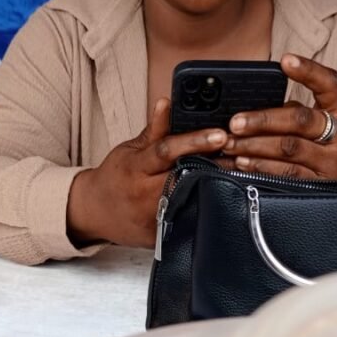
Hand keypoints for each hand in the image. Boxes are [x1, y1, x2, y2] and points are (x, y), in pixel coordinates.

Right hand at [68, 99, 227, 247]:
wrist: (95, 213)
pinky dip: (206, 207)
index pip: (167, 151)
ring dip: (216, 185)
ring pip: (191, 200)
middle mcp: (144, 194)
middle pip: (185, 177)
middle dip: (215, 165)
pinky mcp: (161, 234)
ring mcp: (154, 216)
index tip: (219, 134)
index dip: (194, 141)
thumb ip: (153, 131)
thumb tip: (167, 102)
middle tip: (241, 153)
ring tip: (239, 172)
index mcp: (136, 168)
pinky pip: (188, 220)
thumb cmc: (116, 177)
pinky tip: (225, 196)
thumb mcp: (130, 150)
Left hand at [222, 54, 336, 180]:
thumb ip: (295, 113)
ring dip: (254, 146)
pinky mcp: (318, 185)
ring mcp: (331, 162)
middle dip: (263, 120)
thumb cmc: (327, 149)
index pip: (329, 85)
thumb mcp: (321, 125)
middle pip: (300, 121)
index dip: (308, 71)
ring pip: (289, 149)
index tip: (285, 60)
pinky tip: (241, 164)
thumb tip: (252, 109)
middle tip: (234, 122)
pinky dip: (260, 168)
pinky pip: (286, 175)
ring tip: (230, 145)